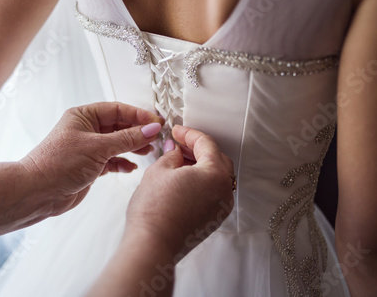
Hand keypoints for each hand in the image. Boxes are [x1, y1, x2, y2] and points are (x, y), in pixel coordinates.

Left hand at [20, 102, 163, 215]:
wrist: (38, 192)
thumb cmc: (58, 164)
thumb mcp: (98, 147)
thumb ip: (127, 139)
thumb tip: (151, 129)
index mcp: (84, 115)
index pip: (118, 110)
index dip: (139, 116)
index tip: (157, 123)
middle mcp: (86, 129)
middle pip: (119, 126)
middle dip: (138, 132)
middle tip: (156, 137)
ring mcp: (88, 148)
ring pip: (117, 144)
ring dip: (133, 147)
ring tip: (148, 152)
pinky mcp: (89, 166)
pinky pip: (112, 160)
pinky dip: (122, 163)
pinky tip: (130, 167)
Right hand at [125, 125, 234, 259]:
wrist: (152, 244)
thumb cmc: (154, 210)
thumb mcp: (159, 170)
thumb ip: (172, 155)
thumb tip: (176, 152)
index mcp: (215, 174)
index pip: (206, 144)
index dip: (189, 133)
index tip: (177, 131)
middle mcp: (224, 191)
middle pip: (217, 159)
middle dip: (198, 149)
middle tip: (179, 144)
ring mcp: (220, 208)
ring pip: (216, 177)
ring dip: (200, 166)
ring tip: (179, 161)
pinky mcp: (212, 220)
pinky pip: (212, 193)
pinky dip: (201, 182)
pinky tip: (183, 180)